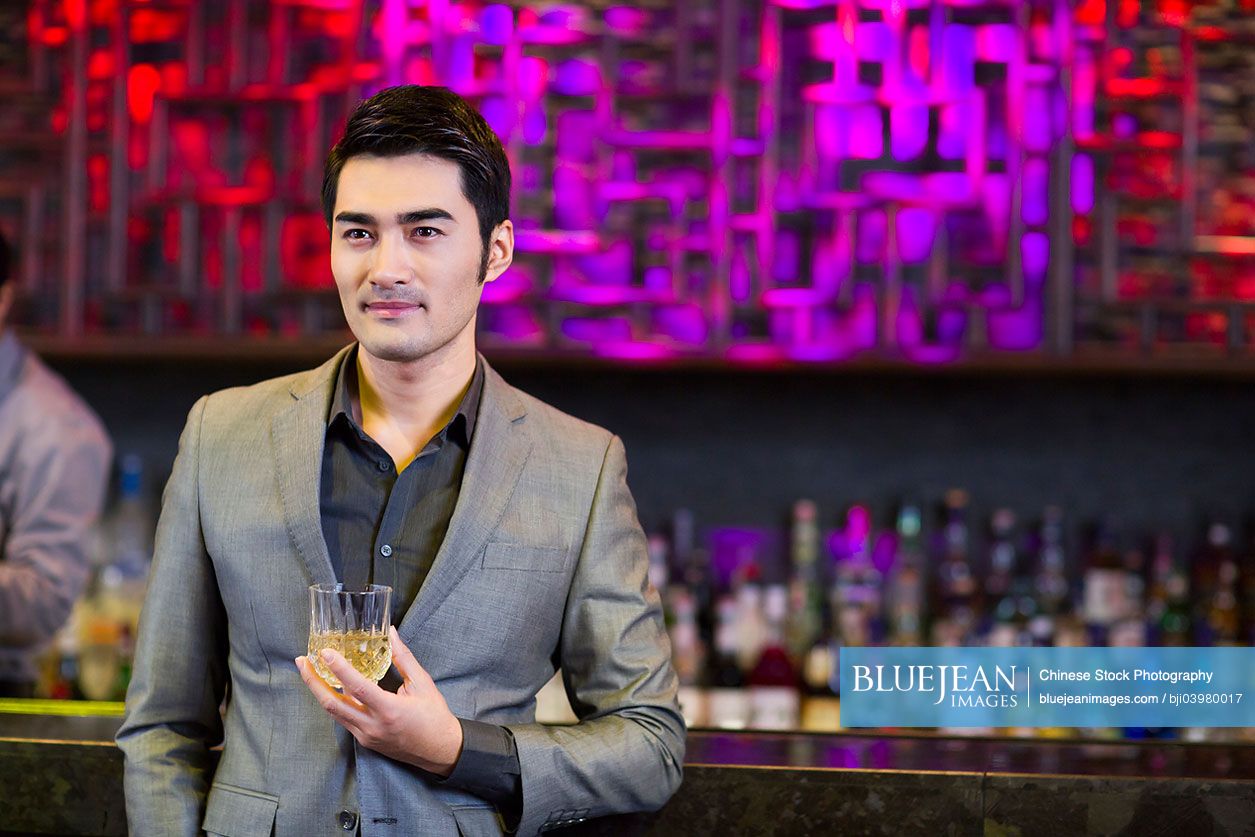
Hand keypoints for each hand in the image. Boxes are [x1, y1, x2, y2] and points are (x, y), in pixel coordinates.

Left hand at [296, 626, 463, 776]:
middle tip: (302, 661)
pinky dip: (334, 701)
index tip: (324, 653)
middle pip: (332, 704)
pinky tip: (329, 687)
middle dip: (313, 681)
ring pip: (333, 713)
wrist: (440, 750)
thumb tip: (390, 632)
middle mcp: (372, 726)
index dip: (338, 669)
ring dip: (318, 691)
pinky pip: (343, 719)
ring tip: (309, 671)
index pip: (357, 687)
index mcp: (389, 710)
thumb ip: (403, 658)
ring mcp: (366, 735)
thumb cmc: (434, 716)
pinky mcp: (365, 740)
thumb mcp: (422, 683)